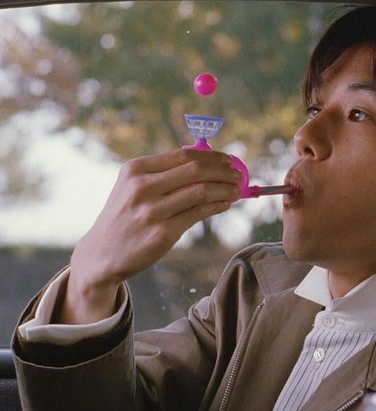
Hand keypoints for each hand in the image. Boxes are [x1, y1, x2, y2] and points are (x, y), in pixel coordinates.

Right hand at [61, 149, 240, 323]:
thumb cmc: (125, 216)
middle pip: (195, 170)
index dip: (211, 156)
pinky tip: (225, 204)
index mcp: (135, 170)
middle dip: (223, 171)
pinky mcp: (162, 233)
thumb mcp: (132, 187)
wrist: (101, 254)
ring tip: (236, 189)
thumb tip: (206, 161)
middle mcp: (141, 187)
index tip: (228, 159)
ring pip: (201, 192)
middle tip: (239, 174)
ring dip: (225, 189)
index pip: (183, 156)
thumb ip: (164, 173)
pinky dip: (218, 206)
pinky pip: (199, 214)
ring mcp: (152, 211)